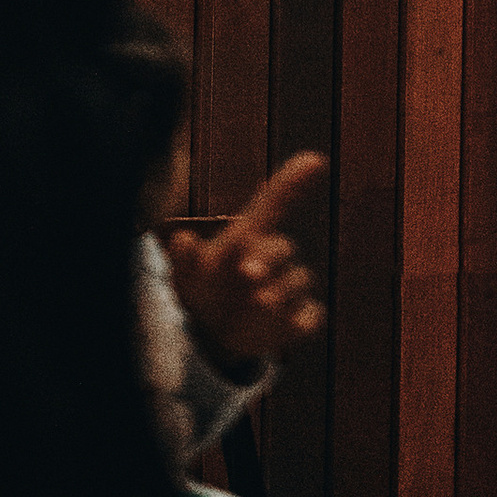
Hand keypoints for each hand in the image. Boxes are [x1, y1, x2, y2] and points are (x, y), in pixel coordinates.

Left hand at [164, 154, 328, 373]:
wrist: (214, 337)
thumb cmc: (204, 293)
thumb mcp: (189, 276)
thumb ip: (187, 259)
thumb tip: (181, 240)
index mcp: (252, 238)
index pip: (276, 202)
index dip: (294, 181)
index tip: (315, 160)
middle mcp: (276, 259)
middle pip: (282, 248)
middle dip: (268, 256)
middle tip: (247, 271)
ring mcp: (290, 289)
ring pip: (297, 281)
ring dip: (281, 290)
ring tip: (258, 303)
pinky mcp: (300, 320)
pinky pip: (311, 317)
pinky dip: (301, 321)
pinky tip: (287, 326)